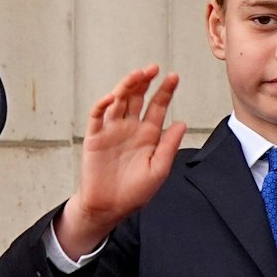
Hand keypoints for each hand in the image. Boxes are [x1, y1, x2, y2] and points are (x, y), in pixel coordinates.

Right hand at [54, 65, 188, 256]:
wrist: (109, 207)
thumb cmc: (135, 192)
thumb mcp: (158, 170)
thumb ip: (169, 146)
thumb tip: (182, 123)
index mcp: (148, 135)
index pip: (157, 107)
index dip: (165, 92)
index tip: (174, 77)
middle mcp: (130, 128)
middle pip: (137, 98)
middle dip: (145, 82)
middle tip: (153, 69)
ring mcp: (112, 130)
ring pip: (118, 101)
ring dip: (126, 86)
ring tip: (137, 75)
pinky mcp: (95, 137)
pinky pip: (97, 116)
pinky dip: (103, 104)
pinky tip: (112, 97)